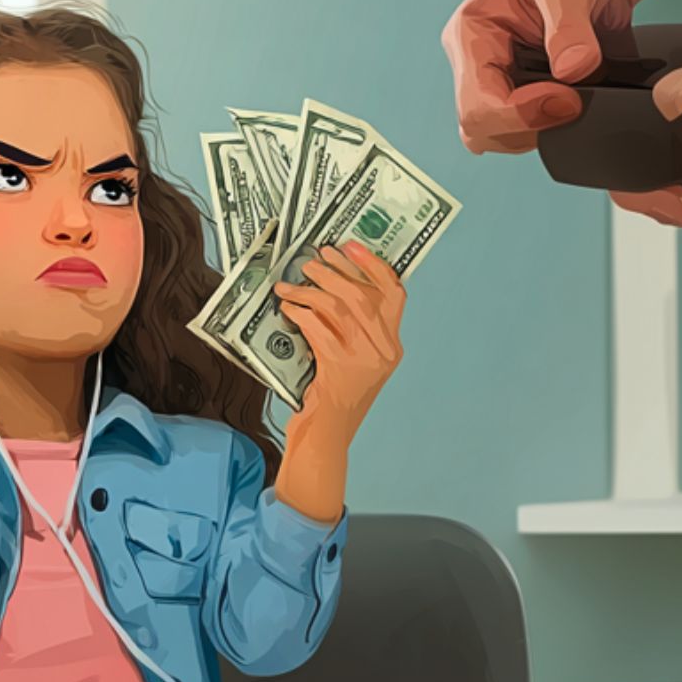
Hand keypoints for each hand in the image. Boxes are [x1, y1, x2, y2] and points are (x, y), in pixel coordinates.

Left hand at [273, 242, 405, 436]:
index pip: (394, 293)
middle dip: (334, 273)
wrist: (327, 435)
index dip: (373, 265)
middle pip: (363, 296)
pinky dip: (300, 314)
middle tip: (310, 262)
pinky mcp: (338, 369)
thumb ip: (354, 327)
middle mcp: (384, 352)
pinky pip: (318, 328)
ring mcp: (364, 361)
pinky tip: (287, 309)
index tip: (350, 246)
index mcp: (392, 346)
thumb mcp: (355, 359)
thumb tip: (333, 281)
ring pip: (338, 309)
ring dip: (310, 291)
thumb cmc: (335, 395)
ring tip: (289, 285)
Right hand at [443, 0, 681, 154]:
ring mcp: (509, 85)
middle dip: (531, 127)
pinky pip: (542, 132)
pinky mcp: (536, 97)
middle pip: (485, 132)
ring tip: (582, 91)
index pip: (476, 104)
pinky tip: (586, 95)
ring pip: (510, 140)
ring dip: (548, 128)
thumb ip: (568, 24)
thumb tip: (573, 69)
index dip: (521, 114)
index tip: (568, 99)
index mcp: (472, 34)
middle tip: (576, 100)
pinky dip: (567, 125)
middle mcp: (483, 65)